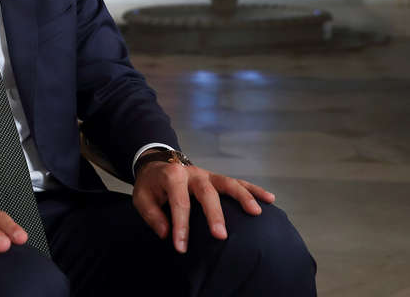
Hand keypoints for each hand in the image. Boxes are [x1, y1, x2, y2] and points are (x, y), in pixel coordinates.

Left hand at [132, 160, 274, 253]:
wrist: (155, 164)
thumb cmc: (151, 185)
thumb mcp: (141, 198)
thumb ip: (152, 215)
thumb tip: (167, 233)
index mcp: (172, 176)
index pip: (179, 202)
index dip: (181, 226)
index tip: (181, 247)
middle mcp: (193, 173)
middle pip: (206, 192)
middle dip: (214, 214)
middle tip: (221, 236)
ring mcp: (207, 174)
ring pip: (228, 183)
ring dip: (243, 196)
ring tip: (256, 212)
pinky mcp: (217, 178)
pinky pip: (238, 182)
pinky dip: (253, 189)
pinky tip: (269, 199)